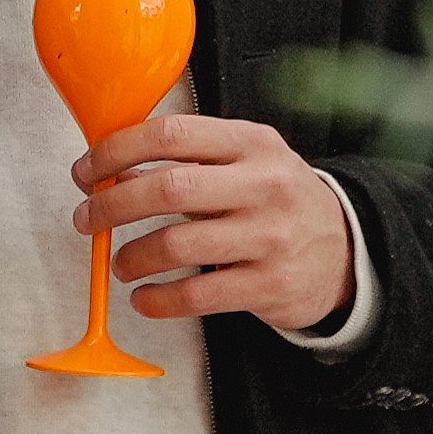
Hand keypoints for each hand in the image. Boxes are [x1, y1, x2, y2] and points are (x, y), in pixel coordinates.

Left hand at [73, 114, 353, 330]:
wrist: (345, 251)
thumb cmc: (277, 200)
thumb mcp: (245, 161)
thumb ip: (188, 159)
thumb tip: (111, 169)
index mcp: (252, 142)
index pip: (172, 134)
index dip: (117, 150)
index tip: (87, 170)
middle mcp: (264, 185)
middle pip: (168, 188)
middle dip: (112, 204)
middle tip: (88, 217)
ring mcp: (270, 236)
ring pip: (176, 244)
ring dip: (131, 256)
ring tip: (121, 263)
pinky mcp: (269, 285)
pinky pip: (196, 296)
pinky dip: (157, 300)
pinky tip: (144, 297)